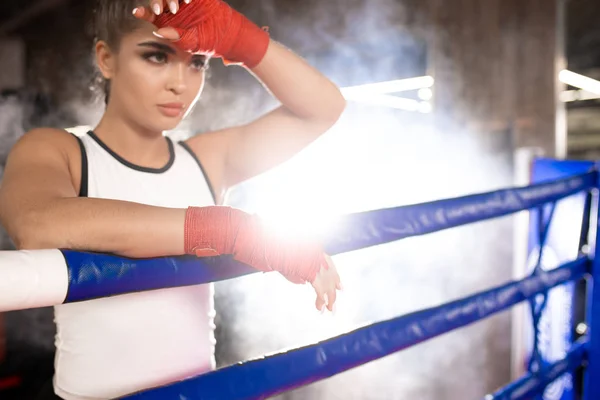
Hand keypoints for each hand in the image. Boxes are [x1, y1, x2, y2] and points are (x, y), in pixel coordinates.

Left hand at [133, 0, 269, 66]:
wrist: (229, 35)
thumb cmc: (209, 42)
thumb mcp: (190, 42)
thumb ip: (175, 36)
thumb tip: (157, 31)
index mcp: (169, 21)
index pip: (151, 14)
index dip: (144, 12)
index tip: (138, 12)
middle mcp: (175, 9)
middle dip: (157, 2)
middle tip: (162, 11)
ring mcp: (185, 1)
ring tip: (176, 7)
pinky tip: (186, 0)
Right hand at [184, 207, 341, 311]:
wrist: (258, 239)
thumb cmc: (264, 244)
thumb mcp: (281, 260)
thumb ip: (294, 271)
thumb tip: (304, 282)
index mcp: (309, 246)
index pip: (327, 261)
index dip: (334, 273)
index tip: (339, 285)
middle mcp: (314, 252)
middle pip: (330, 273)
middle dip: (334, 288)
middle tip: (336, 300)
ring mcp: (313, 260)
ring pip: (327, 283)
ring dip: (329, 298)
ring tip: (329, 310)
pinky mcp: (308, 270)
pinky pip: (319, 288)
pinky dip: (321, 299)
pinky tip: (321, 309)